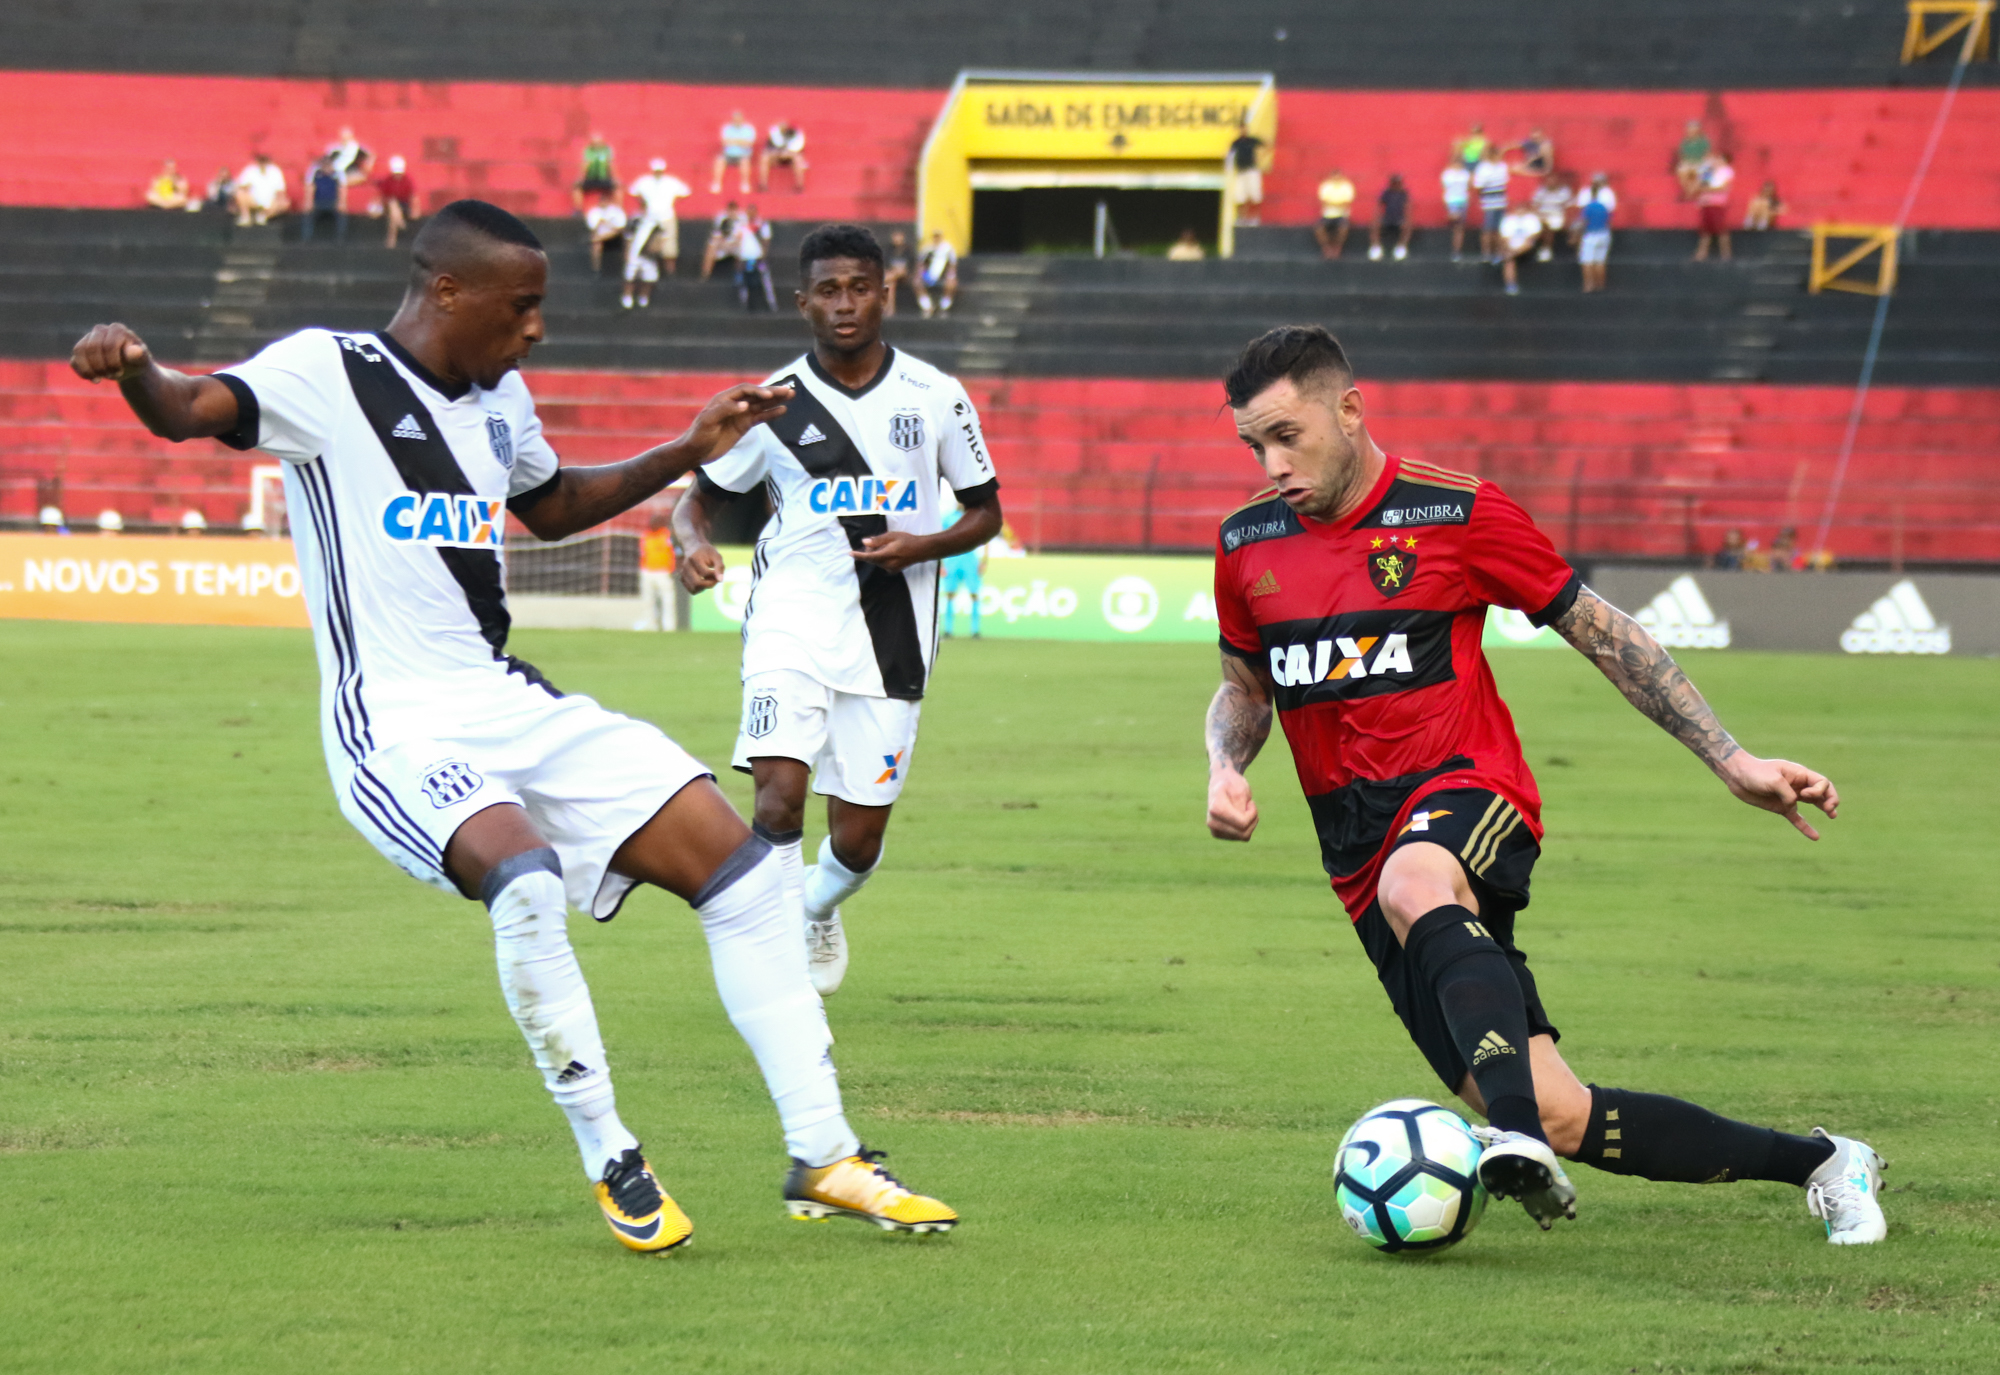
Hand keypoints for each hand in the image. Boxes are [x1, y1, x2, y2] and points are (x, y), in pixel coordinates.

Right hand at [71, 323, 152, 382]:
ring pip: (79, 351)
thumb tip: (135, 351)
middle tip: (112, 377)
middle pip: (92, 347)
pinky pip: (74, 360)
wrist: (130, 365)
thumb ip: (139, 355)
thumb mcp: (142, 360)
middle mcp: (100, 330)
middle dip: (100, 366)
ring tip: (99, 380)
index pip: (109, 345)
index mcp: (117, 330)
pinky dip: (82, 372)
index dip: (112, 362)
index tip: (119, 373)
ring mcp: (88, 338)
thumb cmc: (137, 361)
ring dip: (89, 369)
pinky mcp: (80, 350)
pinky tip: (94, 380)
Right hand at [678, 543, 723, 593]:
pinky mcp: (682, 579)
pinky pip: (692, 590)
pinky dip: (700, 589)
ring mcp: (683, 573)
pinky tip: (704, 582)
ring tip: (709, 580)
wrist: (694, 548)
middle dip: (709, 584)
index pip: (705, 573)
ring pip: (694, 589)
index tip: (718, 572)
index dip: (714, 575)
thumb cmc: (708, 553)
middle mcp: (686, 567)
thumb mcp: (716, 556)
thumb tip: (720, 580)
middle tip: (715, 579)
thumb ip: (719, 567)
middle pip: (697, 583)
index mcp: (694, 559)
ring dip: (705, 588)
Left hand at [683, 382, 790, 460]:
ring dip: (776, 400)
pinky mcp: (744, 426)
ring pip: (761, 405)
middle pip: (756, 395)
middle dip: (772, 392)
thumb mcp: (708, 421)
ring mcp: (740, 415)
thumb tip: (745, 405)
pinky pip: (760, 417)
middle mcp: (734, 404)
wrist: (696, 452)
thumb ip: (725, 410)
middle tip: (788, 390)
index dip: (758, 391)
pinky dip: (771, 413)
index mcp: (724, 399)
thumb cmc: (698, 435)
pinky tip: (782, 410)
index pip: (745, 391)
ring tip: (791, 396)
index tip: (769, 397)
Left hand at [851, 529, 930, 573]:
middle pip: (872, 559)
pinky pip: (882, 564)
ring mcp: (891, 569)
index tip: (850, 553)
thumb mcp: (892, 536)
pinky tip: (888, 551)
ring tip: (885, 545)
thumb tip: (864, 542)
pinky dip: (881, 558)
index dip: (858, 555)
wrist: (921, 550)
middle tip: (874, 542)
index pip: (869, 557)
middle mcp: (888, 564)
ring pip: (877, 562)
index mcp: (887, 555)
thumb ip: (877, 540)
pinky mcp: (894, 570)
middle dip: (869, 552)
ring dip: (876, 555)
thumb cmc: (908, 540)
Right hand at [1207, 769, 1259, 841]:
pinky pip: (1241, 837)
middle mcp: (1212, 822)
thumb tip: (1243, 825)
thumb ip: (1242, 807)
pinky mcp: (1218, 834)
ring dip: (1250, 824)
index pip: (1243, 823)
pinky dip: (1246, 828)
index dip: (1253, 814)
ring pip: (1244, 837)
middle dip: (1252, 819)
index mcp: (1216, 809)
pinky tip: (1241, 817)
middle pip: (1244, 832)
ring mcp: (1214, 830)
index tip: (1251, 802)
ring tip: (1246, 810)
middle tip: (1250, 806)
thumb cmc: (1232, 783)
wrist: (1220, 782)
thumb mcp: (1241, 789)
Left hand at [1718, 752, 1837, 839]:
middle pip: (1822, 792)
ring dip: (1825, 809)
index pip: (1821, 782)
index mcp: (1799, 774)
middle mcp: (1798, 785)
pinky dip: (1805, 827)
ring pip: (1813, 803)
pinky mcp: (1781, 807)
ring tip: (1833, 816)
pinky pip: (1797, 819)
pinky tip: (1815, 837)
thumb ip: (1787, 793)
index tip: (1804, 795)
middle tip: (1830, 810)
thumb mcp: (1773, 780)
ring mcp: (1790, 797)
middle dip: (1830, 799)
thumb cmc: (1755, 772)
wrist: (1737, 776)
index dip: (1819, 791)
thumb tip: (1793, 806)